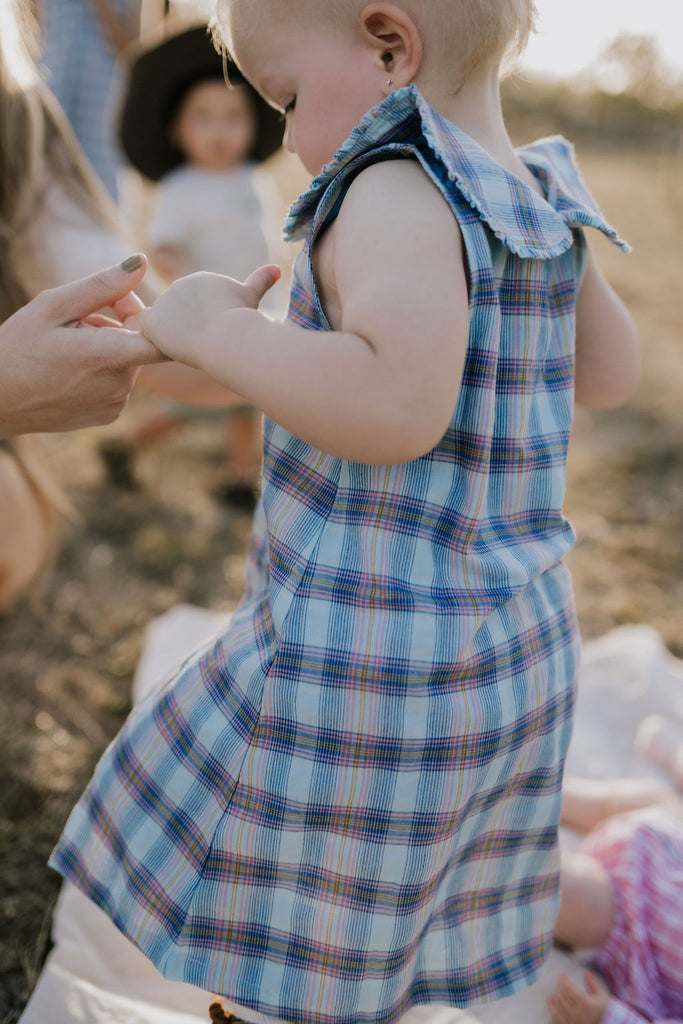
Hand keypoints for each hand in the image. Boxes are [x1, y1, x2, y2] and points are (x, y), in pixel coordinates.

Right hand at [0, 256, 164, 436]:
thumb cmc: (17, 349)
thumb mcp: (53, 307)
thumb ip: (102, 286)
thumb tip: (141, 262)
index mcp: (107, 356)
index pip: (163, 340)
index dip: (158, 317)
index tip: (127, 304)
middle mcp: (119, 385)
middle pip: (137, 342)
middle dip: (113, 324)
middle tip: (74, 322)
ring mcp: (115, 404)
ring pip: (126, 361)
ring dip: (105, 347)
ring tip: (67, 348)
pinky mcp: (108, 416)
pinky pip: (116, 382)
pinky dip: (101, 371)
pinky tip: (69, 371)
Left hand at [139, 265, 280, 369]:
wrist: (229, 335)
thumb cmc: (244, 322)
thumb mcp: (252, 298)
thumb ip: (260, 282)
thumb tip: (276, 270)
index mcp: (203, 279)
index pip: (198, 305)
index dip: (209, 324)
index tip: (220, 333)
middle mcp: (181, 284)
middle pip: (181, 316)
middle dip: (193, 331)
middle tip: (211, 341)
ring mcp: (165, 302)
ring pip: (168, 327)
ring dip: (180, 338)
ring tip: (200, 345)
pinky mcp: (153, 320)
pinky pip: (151, 333)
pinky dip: (161, 342)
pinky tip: (178, 347)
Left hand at [549, 971, 610, 1023]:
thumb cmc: (606, 1011)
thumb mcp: (602, 996)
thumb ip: (594, 984)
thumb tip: (587, 972)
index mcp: (586, 1004)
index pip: (570, 990)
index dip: (564, 981)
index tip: (562, 975)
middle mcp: (578, 1014)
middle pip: (563, 999)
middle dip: (560, 989)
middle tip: (559, 983)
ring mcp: (573, 1022)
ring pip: (558, 1011)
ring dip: (554, 1003)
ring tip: (552, 997)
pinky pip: (558, 1022)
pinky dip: (554, 1015)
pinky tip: (553, 1010)